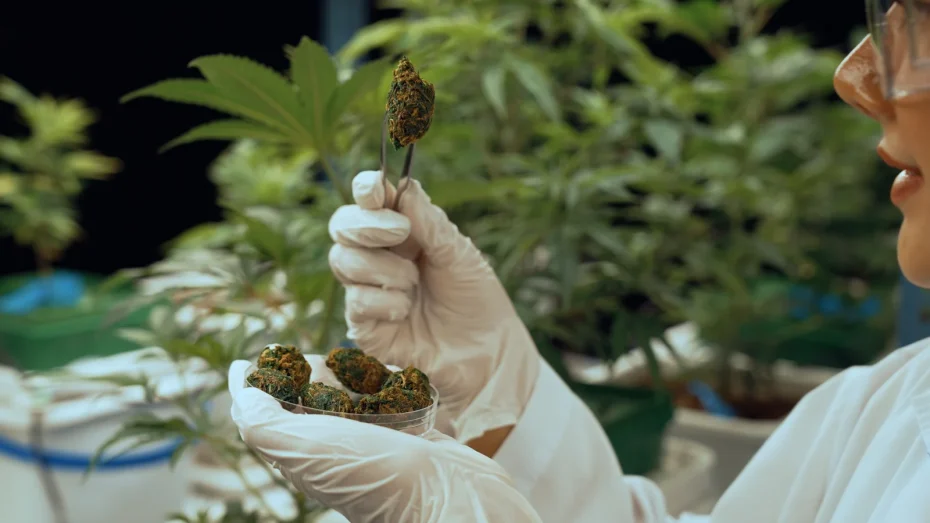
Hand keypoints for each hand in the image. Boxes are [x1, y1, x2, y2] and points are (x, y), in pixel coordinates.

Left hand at [227, 361, 541, 522]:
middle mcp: (336, 448)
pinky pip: (398, 399)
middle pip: (313, 394)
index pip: (269, 408)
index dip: (268, 376)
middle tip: (329, 367)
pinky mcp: (413, 436)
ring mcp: (377, 442)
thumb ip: (261, 418)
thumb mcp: (302, 445)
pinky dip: (398, 385)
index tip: (275, 353)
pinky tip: (403, 385)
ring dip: (361, 375)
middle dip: (317, 371)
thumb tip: (237, 383)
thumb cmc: (374, 474)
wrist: (450, 498)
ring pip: (358, 392)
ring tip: (370, 376)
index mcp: (301, 453)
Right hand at [327, 170, 539, 442]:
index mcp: (402, 230)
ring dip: (383, 269)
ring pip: (343, 261)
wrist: (487, 353)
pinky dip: (384, 302)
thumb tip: (404, 187)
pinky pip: (355, 301)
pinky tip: (406, 311)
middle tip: (401, 232)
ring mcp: (367, 290)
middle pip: (342, 225)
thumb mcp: (460, 254)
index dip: (365, 188)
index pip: (370, 200)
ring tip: (415, 284)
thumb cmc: (476, 299)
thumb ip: (430, 223)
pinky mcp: (363, 325)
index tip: (375, 188)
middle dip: (366, 224)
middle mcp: (378, 255)